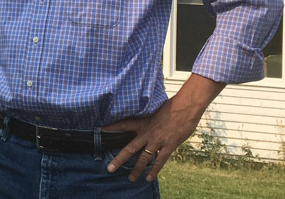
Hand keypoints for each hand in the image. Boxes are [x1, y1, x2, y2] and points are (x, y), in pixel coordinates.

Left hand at [104, 74, 223, 182]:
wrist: (185, 107)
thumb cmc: (171, 105)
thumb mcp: (154, 108)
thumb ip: (147, 115)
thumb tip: (142, 116)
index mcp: (142, 122)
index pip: (122, 125)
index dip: (110, 128)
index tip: (99, 130)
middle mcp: (147, 133)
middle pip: (129, 148)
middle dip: (119, 160)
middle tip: (109, 169)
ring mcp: (157, 141)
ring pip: (143, 158)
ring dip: (136, 169)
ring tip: (130, 178)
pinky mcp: (168, 146)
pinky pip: (159, 161)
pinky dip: (154, 171)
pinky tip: (149, 178)